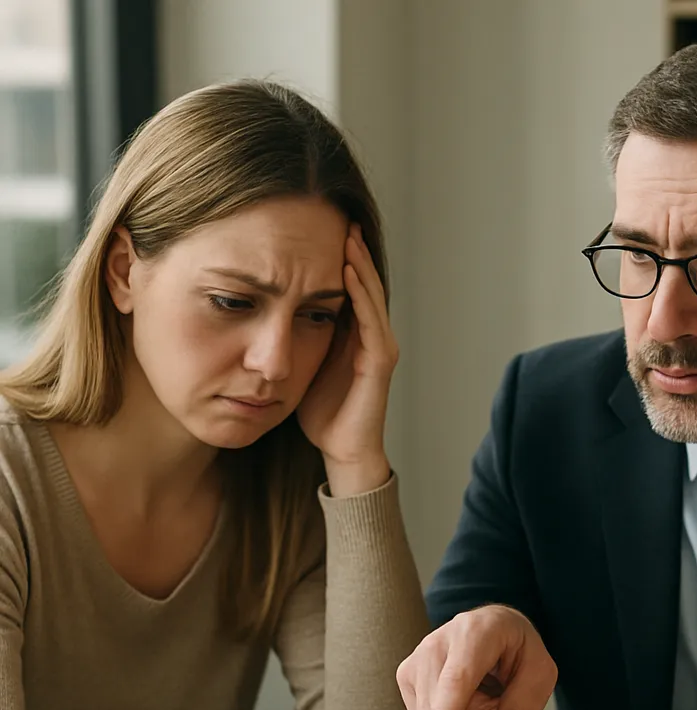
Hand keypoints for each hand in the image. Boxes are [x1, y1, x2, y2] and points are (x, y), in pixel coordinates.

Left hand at [297, 223, 395, 496]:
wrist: (342, 451)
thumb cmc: (321, 413)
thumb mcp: (302, 364)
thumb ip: (294, 336)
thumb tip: (260, 309)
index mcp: (353, 334)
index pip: (347, 285)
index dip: (336, 255)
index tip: (317, 225)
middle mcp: (371, 335)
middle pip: (363, 281)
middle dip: (351, 249)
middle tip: (336, 214)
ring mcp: (379, 347)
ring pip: (370, 294)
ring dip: (358, 263)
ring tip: (344, 233)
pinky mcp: (379, 362)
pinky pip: (371, 320)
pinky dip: (360, 293)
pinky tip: (346, 271)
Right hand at [397, 604, 557, 709]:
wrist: (492, 627)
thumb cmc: (516, 649)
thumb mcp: (540, 674)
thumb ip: (525, 705)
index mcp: (477, 632)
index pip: (457, 679)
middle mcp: (440, 639)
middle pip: (442, 705)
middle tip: (497, 700)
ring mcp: (418, 655)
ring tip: (480, 694)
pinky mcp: (406, 673)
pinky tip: (461, 698)